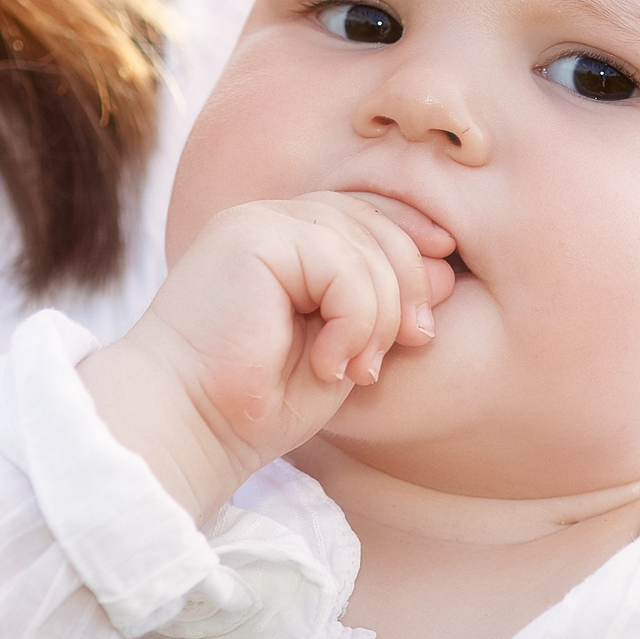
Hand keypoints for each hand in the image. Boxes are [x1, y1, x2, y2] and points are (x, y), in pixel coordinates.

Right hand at [79, 192, 454, 520]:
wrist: (191, 426)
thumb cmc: (259, 400)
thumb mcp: (342, 347)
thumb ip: (383, 305)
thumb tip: (448, 267)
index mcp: (287, 238)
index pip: (368, 212)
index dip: (414, 239)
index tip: (442, 291)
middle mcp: (271, 220)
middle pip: (375, 221)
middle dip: (408, 286)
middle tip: (402, 348)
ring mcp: (258, 221)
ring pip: (364, 245)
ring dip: (377, 318)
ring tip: (353, 370)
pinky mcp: (251, 235)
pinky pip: (341, 264)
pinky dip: (353, 320)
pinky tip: (328, 363)